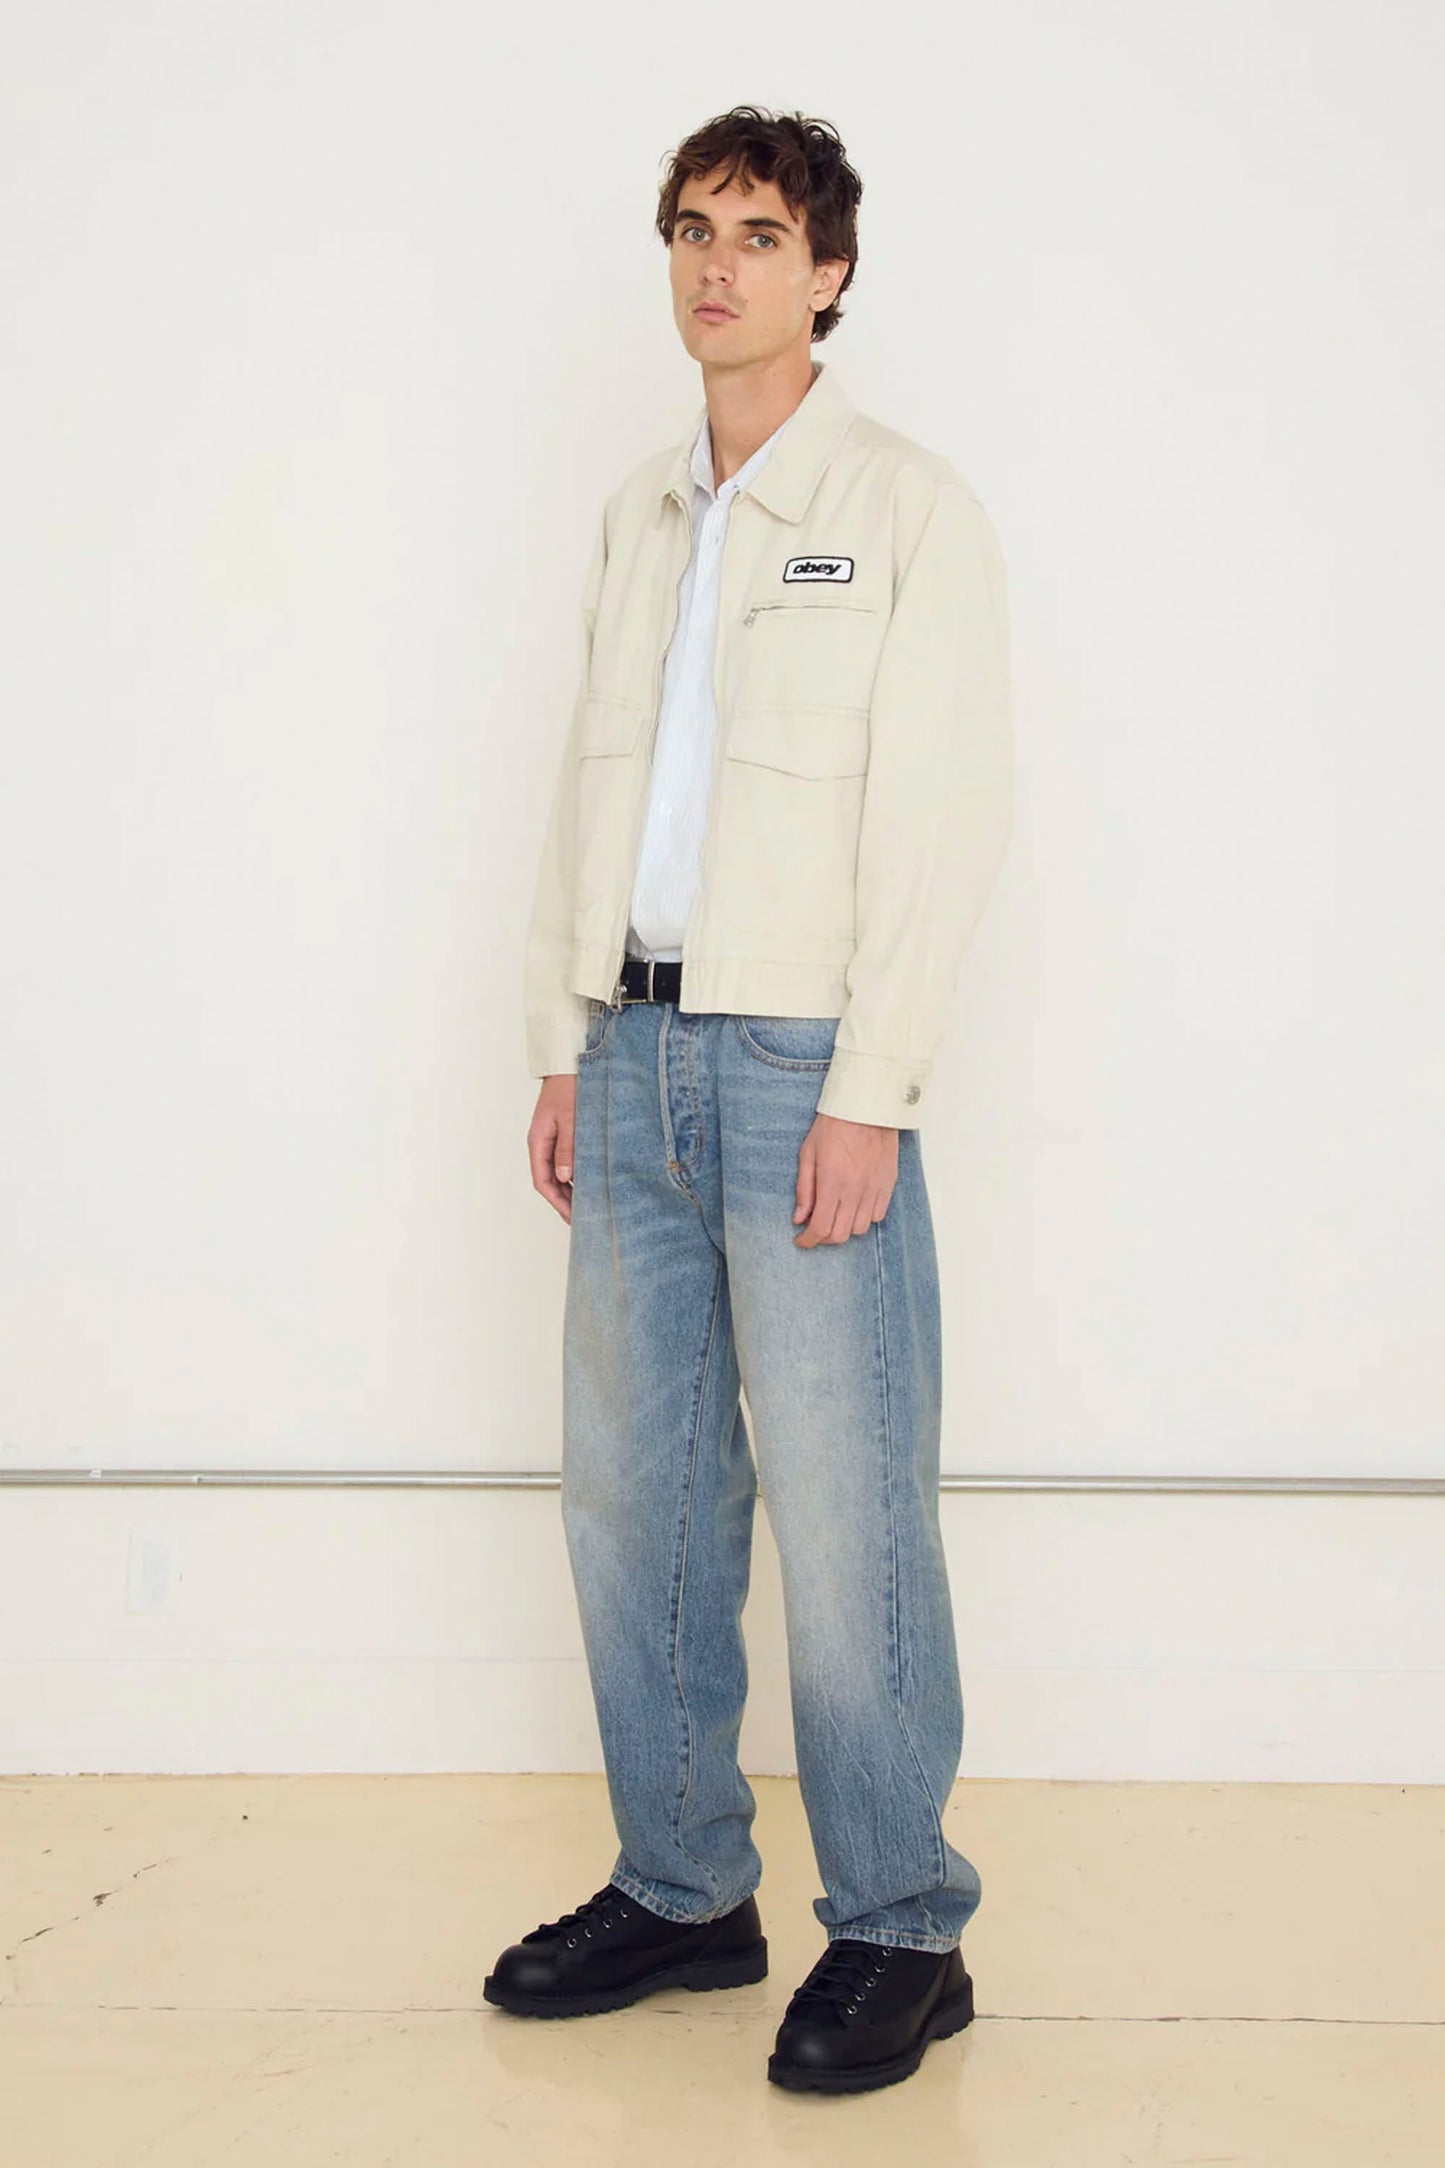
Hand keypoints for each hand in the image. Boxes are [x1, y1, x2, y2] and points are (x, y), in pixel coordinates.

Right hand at [529, 1074, 577, 1223]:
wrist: (569, 1063)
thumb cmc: (569, 1086)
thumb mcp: (570, 1118)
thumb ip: (567, 1147)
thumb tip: (564, 1176)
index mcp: (538, 1141)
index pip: (542, 1181)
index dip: (557, 1202)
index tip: (572, 1217)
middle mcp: (542, 1142)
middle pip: (549, 1180)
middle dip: (564, 1201)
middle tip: (583, 1217)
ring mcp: (551, 1138)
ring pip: (557, 1172)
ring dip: (570, 1189)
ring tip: (588, 1204)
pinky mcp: (562, 1133)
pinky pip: (565, 1160)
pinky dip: (575, 1174)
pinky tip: (589, 1181)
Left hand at [793, 1112, 898, 1245]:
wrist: (865, 1107)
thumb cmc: (834, 1125)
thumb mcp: (808, 1154)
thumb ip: (804, 1189)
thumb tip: (799, 1218)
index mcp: (831, 1183)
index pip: (820, 1228)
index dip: (808, 1241)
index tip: (801, 1240)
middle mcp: (854, 1190)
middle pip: (840, 1235)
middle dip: (824, 1238)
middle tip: (816, 1228)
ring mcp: (874, 1188)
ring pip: (860, 1229)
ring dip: (845, 1228)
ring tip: (836, 1215)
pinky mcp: (888, 1184)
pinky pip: (878, 1215)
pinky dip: (865, 1218)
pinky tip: (855, 1206)